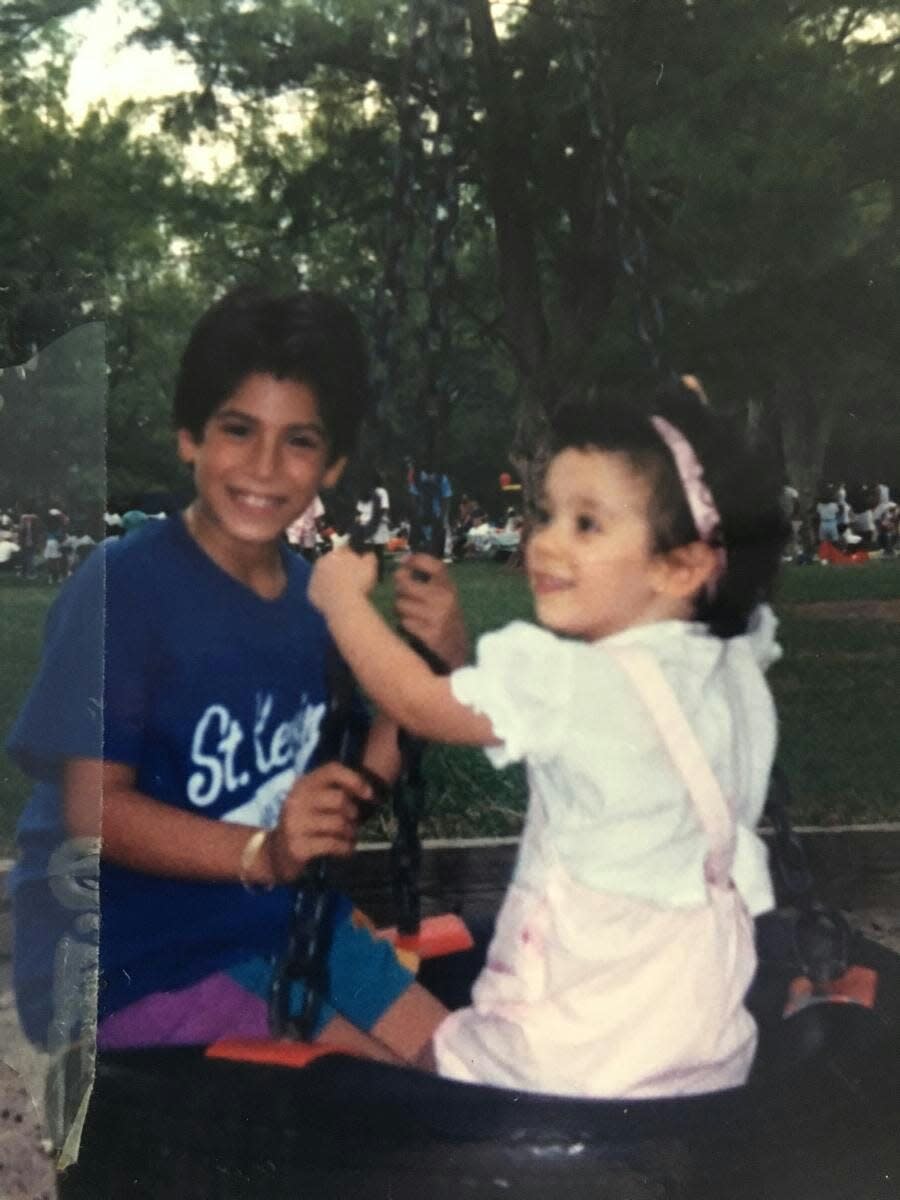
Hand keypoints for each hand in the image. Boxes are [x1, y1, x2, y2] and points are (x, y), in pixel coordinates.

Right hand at [265, 762, 374, 883]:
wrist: (275, 854)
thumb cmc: (304, 824)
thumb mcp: (313, 802)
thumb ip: (334, 792)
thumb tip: (369, 792)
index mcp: (302, 784)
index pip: (332, 770)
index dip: (355, 780)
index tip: (370, 795)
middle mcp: (296, 800)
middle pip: (340, 798)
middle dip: (353, 813)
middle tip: (353, 823)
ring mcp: (295, 823)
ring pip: (339, 823)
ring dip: (351, 833)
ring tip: (349, 837)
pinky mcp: (298, 846)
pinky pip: (334, 844)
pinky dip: (346, 847)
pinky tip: (345, 849)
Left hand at [309, 546, 376, 614]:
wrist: (345, 604)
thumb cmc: (359, 582)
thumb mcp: (370, 564)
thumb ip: (368, 555)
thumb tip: (367, 552)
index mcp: (335, 553)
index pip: (343, 550)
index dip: (351, 556)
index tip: (357, 564)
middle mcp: (320, 563)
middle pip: (330, 562)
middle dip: (338, 567)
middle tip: (349, 578)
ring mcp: (314, 578)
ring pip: (323, 576)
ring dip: (330, 580)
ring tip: (343, 590)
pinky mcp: (311, 593)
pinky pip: (320, 591)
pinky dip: (326, 594)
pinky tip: (336, 600)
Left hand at [394, 553, 468, 670]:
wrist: (457, 650)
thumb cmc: (444, 618)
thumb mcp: (443, 596)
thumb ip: (427, 582)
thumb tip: (403, 564)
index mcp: (449, 587)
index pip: (434, 566)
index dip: (416, 560)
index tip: (405, 561)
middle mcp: (446, 599)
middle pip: (406, 584)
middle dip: (399, 589)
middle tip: (401, 593)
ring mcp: (438, 617)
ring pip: (401, 604)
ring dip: (400, 610)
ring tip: (409, 614)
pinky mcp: (431, 634)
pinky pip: (405, 622)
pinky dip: (405, 625)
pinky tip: (413, 628)